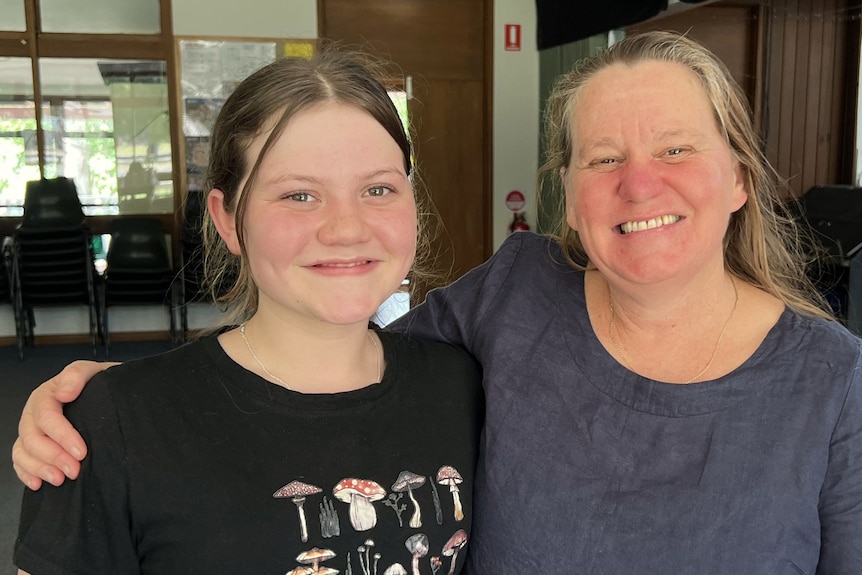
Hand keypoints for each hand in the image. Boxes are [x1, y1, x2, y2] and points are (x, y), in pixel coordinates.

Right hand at [11, 360, 116, 489]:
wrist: (107, 392)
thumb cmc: (100, 383)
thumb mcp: (94, 372)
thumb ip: (78, 375)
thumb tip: (64, 392)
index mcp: (48, 393)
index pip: (47, 416)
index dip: (62, 436)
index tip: (81, 452)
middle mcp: (35, 412)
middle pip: (32, 438)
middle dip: (53, 457)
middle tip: (74, 470)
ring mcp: (32, 429)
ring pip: (23, 451)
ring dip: (40, 468)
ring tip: (60, 479)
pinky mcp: (33, 444)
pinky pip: (20, 460)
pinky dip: (27, 473)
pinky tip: (39, 483)